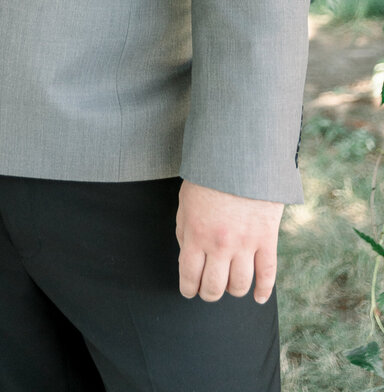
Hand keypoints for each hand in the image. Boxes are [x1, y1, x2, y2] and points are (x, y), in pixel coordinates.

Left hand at [176, 180, 283, 303]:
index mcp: (196, 234)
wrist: (242, 156)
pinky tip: (258, 296)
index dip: (188, 288)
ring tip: (229, 287)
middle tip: (208, 291)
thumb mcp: (186, 201)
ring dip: (233, 291)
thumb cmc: (210, 177)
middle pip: (214, 287)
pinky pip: (267, 274)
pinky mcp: (267, 240)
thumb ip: (185, 230)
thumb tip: (188, 256)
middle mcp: (220, 244)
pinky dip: (263, 291)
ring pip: (240, 285)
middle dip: (209, 294)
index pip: (190, 276)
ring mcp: (245, 244)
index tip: (189, 291)